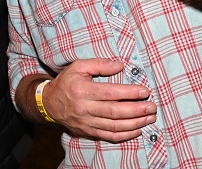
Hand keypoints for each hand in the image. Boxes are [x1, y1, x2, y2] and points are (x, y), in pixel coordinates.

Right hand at [42, 58, 156, 141]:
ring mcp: (87, 122)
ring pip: (115, 126)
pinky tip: (137, 129)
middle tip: (152, 107)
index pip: (110, 93)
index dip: (129, 93)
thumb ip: (99, 64)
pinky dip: (125, 135)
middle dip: (137, 110)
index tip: (144, 91)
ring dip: (135, 123)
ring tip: (149, 118)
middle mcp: (85, 108)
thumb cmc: (66, 82)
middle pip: (115, 112)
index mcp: (83, 90)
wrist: (49, 104)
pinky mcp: (88, 132)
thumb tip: (120, 66)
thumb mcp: (78, 66)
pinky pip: (109, 136)